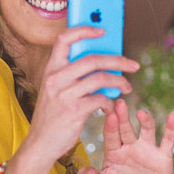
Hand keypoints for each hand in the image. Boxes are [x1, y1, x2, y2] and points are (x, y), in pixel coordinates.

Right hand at [16, 29, 139, 173]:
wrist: (40, 143)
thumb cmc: (53, 115)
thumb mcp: (55, 89)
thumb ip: (72, 75)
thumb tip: (104, 63)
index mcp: (51, 69)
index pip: (64, 39)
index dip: (84, 30)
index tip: (103, 30)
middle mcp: (55, 78)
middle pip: (92, 59)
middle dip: (117, 60)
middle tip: (132, 64)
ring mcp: (63, 94)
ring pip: (101, 78)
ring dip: (119, 81)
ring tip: (126, 87)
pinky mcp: (73, 111)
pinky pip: (101, 99)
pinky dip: (110, 102)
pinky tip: (110, 107)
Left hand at [78, 101, 173, 173]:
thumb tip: (83, 171)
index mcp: (114, 151)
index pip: (111, 136)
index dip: (110, 126)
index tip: (109, 115)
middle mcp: (130, 146)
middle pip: (126, 128)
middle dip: (123, 117)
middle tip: (120, 103)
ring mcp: (147, 149)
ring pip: (147, 130)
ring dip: (145, 121)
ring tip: (141, 113)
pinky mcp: (163, 155)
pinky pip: (168, 140)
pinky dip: (171, 128)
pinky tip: (172, 116)